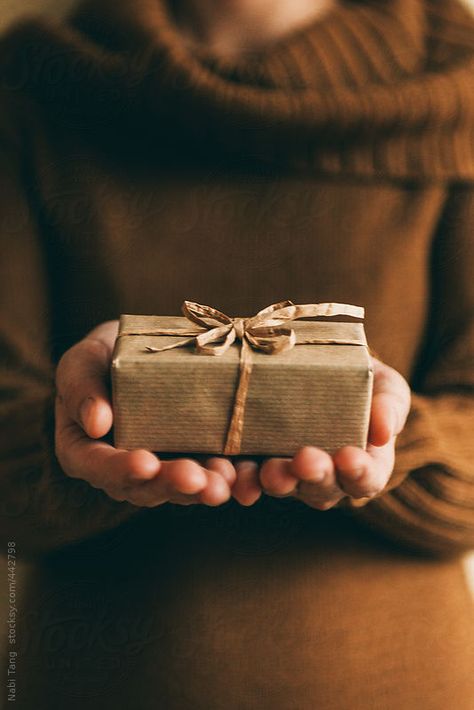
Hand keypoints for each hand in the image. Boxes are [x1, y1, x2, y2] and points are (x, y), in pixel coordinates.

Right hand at [55, 321, 235, 507]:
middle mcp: (125, 470)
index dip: (121, 469)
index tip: (145, 463)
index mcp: (87, 452)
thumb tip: (97, 423)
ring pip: (182, 487)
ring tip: (226, 483)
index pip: (99, 466)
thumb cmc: (101, 358)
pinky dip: (231, 478)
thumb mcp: (81, 362)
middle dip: (173, 484)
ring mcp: (163, 467)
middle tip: (196, 480)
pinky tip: (248, 478)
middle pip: (146, 486)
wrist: (139, 354)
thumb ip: (80, 387)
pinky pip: (212, 474)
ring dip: (205, 487)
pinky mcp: (196, 458)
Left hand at [232, 356, 410, 508]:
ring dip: (276, 481)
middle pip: (322, 489)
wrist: (318, 362)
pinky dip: (240, 479)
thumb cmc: (360, 378)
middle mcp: (325, 476)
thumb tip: (385, 432)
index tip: (349, 457)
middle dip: (314, 476)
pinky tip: (234, 476)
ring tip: (270, 472)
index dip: (359, 473)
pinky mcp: (254, 461)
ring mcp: (288, 472)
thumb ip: (390, 405)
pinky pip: (246, 476)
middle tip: (306, 460)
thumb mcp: (383, 383)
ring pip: (283, 486)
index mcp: (363, 464)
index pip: (366, 479)